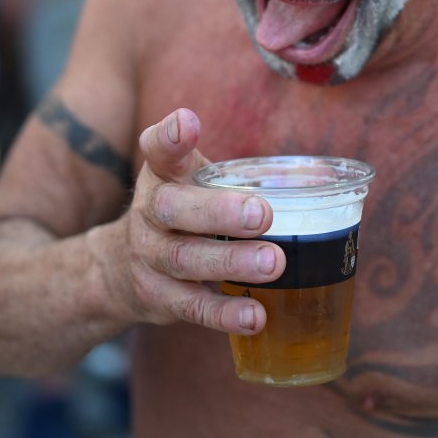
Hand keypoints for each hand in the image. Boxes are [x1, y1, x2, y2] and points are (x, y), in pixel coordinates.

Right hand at [124, 108, 284, 333]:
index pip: (158, 149)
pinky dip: (224, 312)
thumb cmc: (180, 210)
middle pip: (173, 208)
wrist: (119, 266)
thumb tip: (319, 178)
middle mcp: (149, 212)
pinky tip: (256, 315)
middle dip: (218, 211)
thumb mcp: (191, 178)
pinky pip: (191, 306)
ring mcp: (150, 256)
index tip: (187, 123)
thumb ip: (235, 170)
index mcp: (161, 175)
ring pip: (184, 259)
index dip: (171, 136)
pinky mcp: (158, 298)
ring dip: (231, 261)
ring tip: (273, 263)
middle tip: (262, 213)